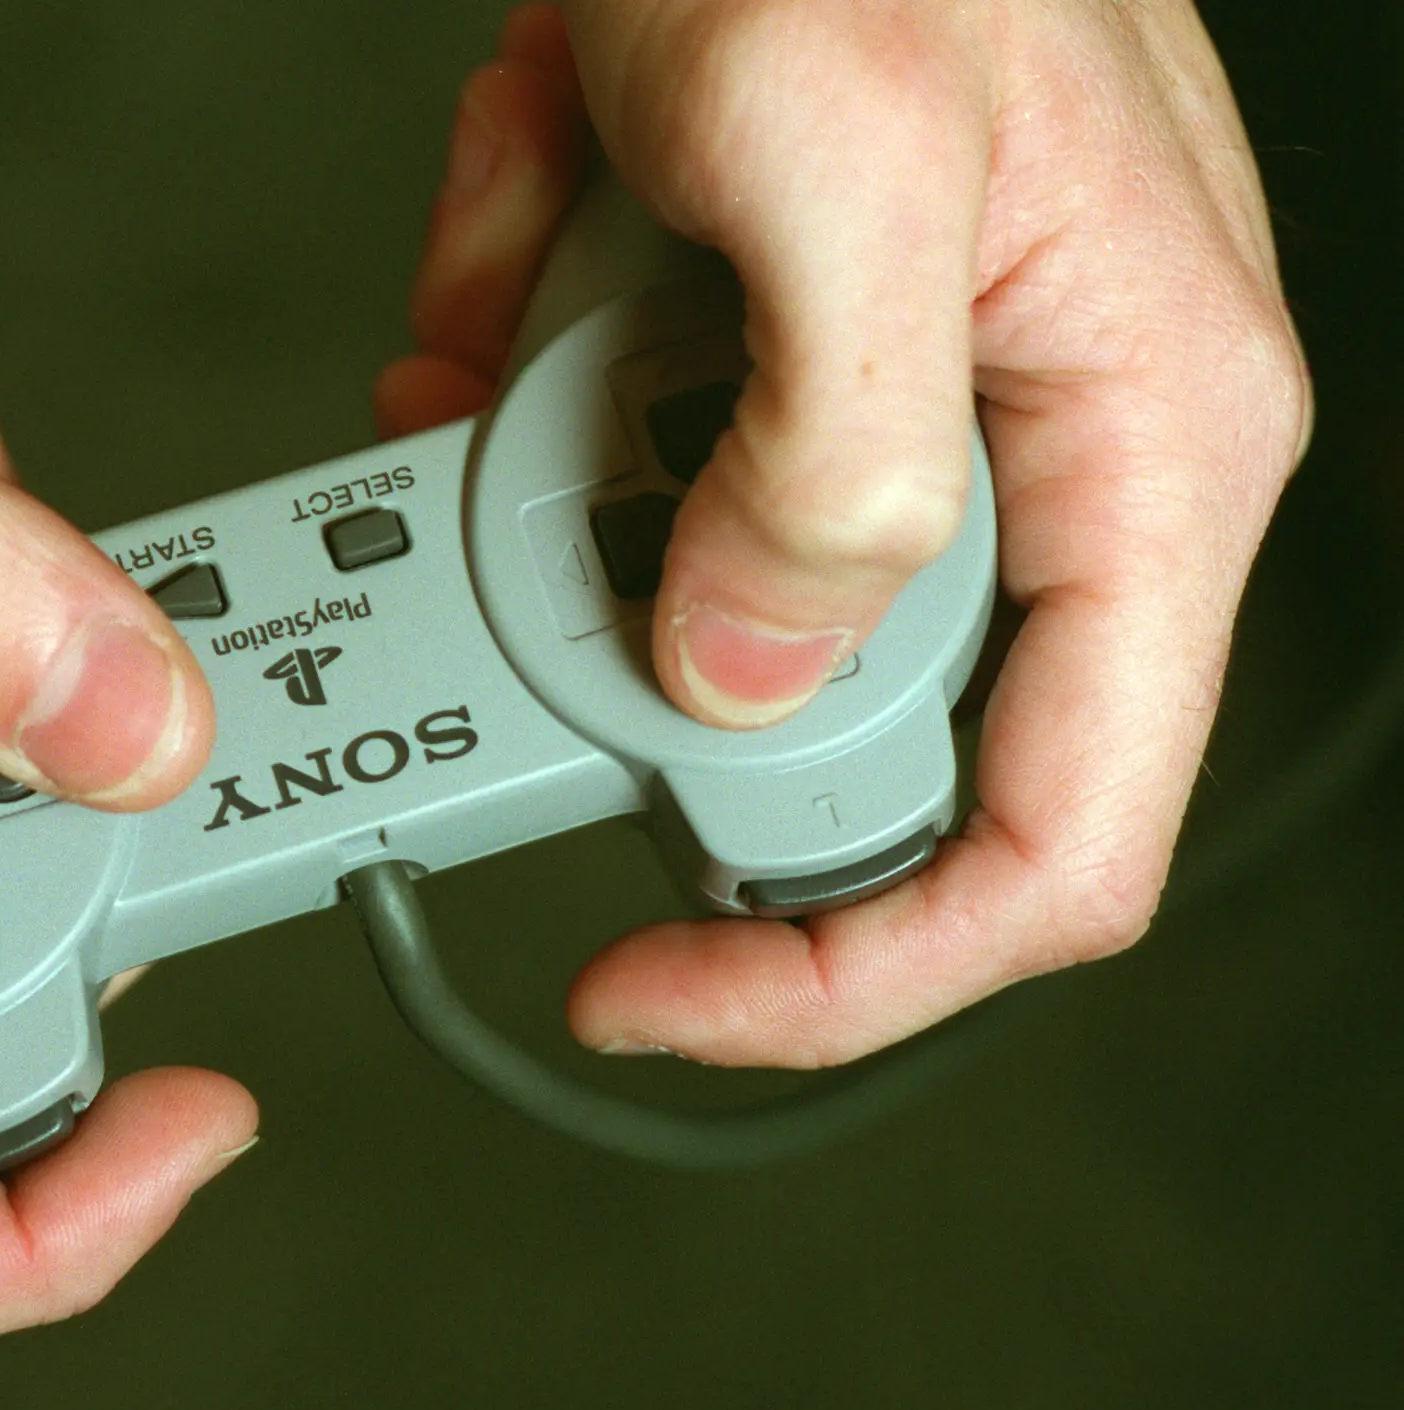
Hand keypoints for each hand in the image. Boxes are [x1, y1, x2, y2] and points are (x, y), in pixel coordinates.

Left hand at [382, 5, 1310, 1062]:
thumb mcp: (846, 155)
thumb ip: (834, 454)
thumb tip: (753, 676)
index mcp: (1138, 447)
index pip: (1049, 839)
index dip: (852, 968)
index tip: (654, 987)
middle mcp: (1034, 459)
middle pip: (834, 723)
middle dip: (637, 625)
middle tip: (541, 476)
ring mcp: (896, 413)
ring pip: (696, 578)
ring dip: (567, 446)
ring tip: (547, 264)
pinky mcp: (779, 359)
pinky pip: (631, 446)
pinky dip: (538, 353)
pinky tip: (541, 215)